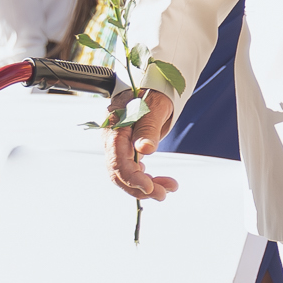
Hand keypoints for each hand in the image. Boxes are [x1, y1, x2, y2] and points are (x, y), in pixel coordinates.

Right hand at [108, 88, 177, 203]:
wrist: (151, 88)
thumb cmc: (151, 95)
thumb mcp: (153, 108)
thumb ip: (148, 129)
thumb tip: (145, 149)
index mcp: (114, 131)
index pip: (118, 162)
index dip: (132, 178)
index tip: (149, 188)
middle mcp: (112, 142)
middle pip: (120, 174)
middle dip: (141, 188)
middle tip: (164, 194)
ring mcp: (119, 148)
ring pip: (127, 175)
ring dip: (147, 186)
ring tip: (170, 187)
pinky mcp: (127, 151)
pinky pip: (133, 171)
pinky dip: (147, 179)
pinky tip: (160, 181)